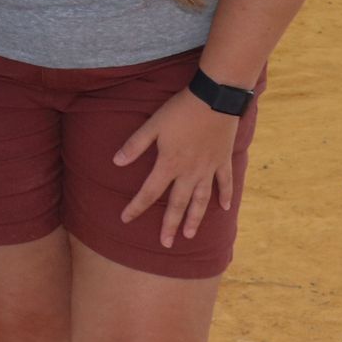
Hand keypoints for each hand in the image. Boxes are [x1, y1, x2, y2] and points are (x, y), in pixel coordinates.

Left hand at [113, 86, 240, 248]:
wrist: (214, 98)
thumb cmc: (180, 110)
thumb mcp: (153, 125)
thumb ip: (135, 145)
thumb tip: (116, 162)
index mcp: (169, 164)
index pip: (150, 192)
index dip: (136, 206)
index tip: (125, 220)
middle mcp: (189, 172)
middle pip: (178, 204)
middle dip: (170, 225)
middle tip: (165, 244)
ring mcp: (209, 168)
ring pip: (201, 200)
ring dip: (195, 218)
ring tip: (190, 235)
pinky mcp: (223, 160)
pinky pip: (225, 182)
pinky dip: (225, 195)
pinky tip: (225, 208)